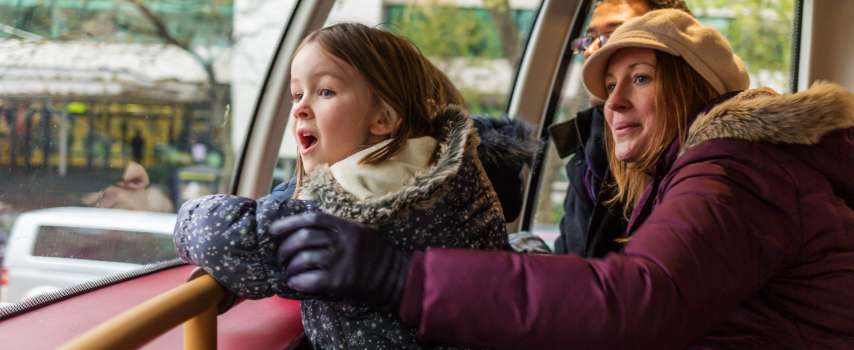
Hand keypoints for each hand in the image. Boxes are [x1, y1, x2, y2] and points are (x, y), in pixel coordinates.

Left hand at [270, 212, 409, 308]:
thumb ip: (336, 228)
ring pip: (304, 259)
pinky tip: (294, 283)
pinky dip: (297, 281)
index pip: (311, 219)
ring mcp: (341, 261)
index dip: (288, 223)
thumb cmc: (374, 254)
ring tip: (288, 271)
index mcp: (346, 226)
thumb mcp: (358, 232)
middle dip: (285, 247)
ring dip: (290, 266)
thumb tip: (304, 229)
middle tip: (281, 255)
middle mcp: (342, 241)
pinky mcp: (340, 281)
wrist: (396, 276)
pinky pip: (310, 279)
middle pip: (303, 238)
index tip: (274, 230)